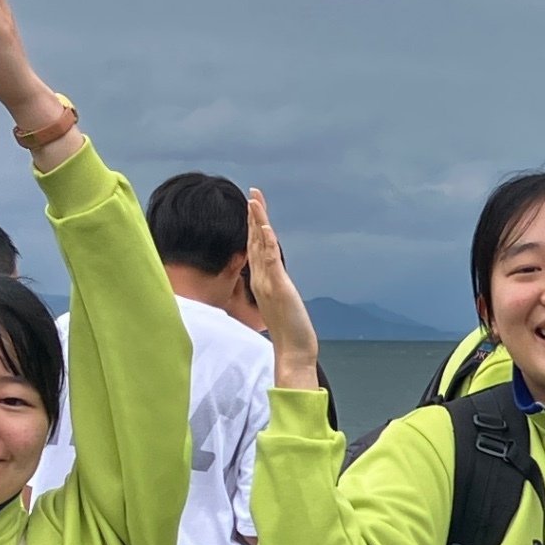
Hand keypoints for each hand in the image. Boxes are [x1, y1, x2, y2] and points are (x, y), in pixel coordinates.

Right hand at [247, 190, 324, 390]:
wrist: (292, 351)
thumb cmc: (289, 332)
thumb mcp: (280, 306)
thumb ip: (276, 292)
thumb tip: (276, 285)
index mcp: (261, 282)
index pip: (255, 249)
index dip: (253, 228)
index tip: (253, 209)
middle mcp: (260, 279)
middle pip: (254, 241)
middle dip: (253, 216)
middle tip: (252, 194)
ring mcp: (267, 282)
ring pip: (259, 245)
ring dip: (257, 221)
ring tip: (254, 199)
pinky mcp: (277, 286)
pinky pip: (270, 259)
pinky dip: (266, 240)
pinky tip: (264, 224)